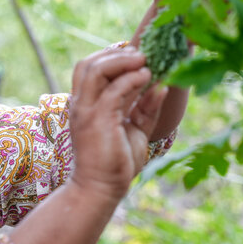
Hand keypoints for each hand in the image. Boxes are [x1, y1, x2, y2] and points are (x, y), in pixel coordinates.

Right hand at [68, 48, 167, 202]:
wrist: (100, 190)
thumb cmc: (116, 163)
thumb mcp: (136, 129)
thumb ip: (146, 107)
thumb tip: (161, 85)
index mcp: (87, 104)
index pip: (91, 69)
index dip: (113, 57)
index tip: (138, 57)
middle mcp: (82, 104)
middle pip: (88, 63)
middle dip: (115, 54)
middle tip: (142, 55)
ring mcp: (86, 111)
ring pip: (95, 69)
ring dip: (121, 60)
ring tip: (144, 61)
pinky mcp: (98, 120)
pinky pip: (113, 90)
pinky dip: (131, 79)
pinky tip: (147, 78)